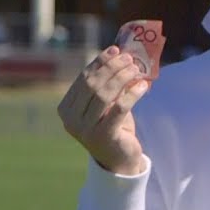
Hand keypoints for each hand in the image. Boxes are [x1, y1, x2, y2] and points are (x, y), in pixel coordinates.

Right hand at [57, 46, 150, 174]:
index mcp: (66, 109)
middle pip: (92, 84)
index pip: (83, 79)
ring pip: (104, 94)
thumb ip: (107, 83)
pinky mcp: (103, 136)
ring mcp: (85, 130)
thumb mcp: (106, 104)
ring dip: (122, 77)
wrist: (119, 159)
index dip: (99, 62)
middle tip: (129, 59)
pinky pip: (119, 108)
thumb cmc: (113, 126)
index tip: (115, 50)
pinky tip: (143, 86)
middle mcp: (70, 120)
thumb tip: (117, 52)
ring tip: (136, 69)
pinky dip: (132, 94)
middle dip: (112, 68)